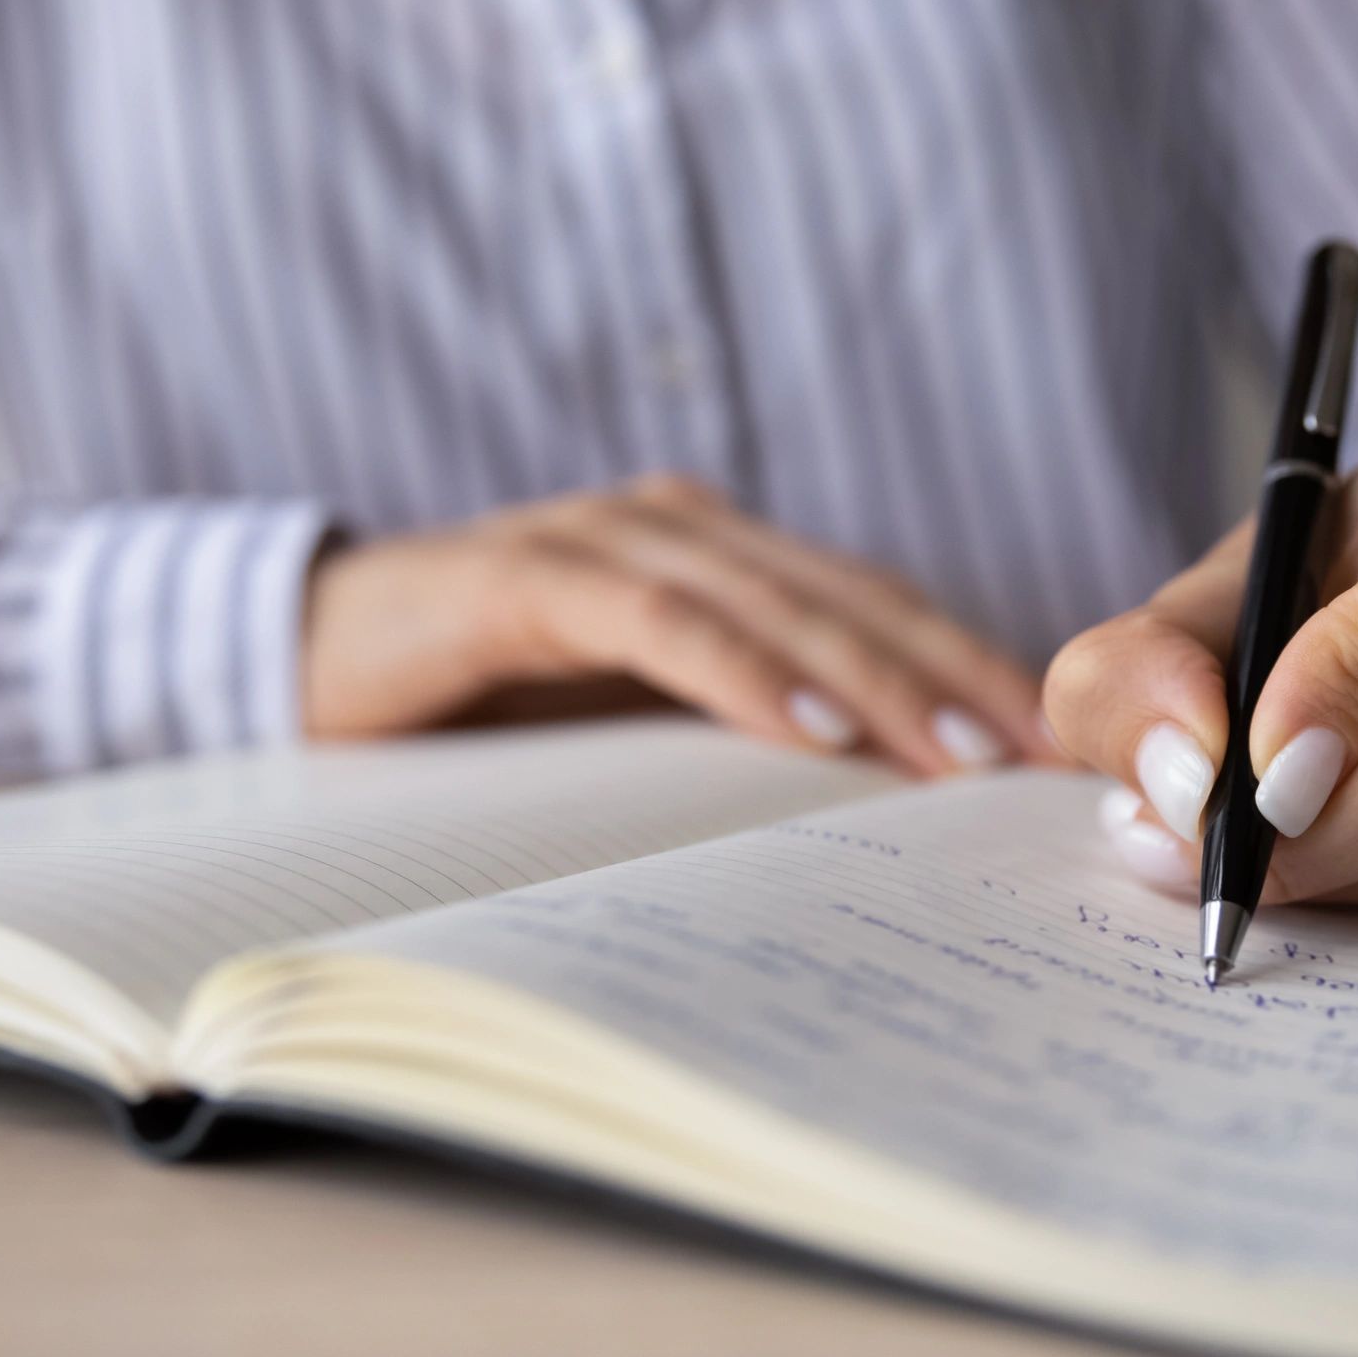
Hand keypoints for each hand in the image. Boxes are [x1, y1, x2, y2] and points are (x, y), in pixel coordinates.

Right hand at [301, 473, 1059, 774]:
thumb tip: (876, 826)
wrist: (300, 660)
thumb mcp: (635, 733)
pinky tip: (803, 733)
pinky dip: (738, 672)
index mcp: (723, 561)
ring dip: (871, 680)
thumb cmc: (483, 711)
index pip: (878, 615)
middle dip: (957, 681)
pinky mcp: (525, 575)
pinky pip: (656, 619)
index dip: (973, 674)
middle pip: (854, 601)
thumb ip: (735, 747)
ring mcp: (605, 539)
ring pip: (773, 603)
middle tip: (1041, 764)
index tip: (1056, 758)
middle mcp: (682, 530)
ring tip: (953, 759)